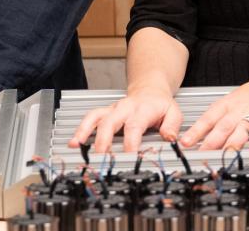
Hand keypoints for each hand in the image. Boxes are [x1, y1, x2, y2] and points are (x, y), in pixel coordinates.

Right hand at [68, 88, 182, 155]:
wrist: (150, 89)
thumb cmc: (160, 105)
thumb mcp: (174, 112)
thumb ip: (172, 126)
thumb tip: (170, 139)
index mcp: (142, 109)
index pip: (134, 126)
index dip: (130, 143)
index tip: (129, 157)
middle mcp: (124, 108)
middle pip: (110, 122)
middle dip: (104, 141)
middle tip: (101, 158)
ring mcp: (112, 110)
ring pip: (96, 117)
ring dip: (85, 132)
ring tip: (78, 146)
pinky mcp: (105, 112)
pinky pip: (90, 118)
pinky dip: (80, 130)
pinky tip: (74, 142)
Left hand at [179, 67, 248, 151]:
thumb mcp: (232, 101)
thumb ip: (218, 118)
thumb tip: (201, 137)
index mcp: (226, 104)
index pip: (208, 119)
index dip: (196, 132)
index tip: (185, 143)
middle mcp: (239, 110)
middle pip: (222, 128)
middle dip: (210, 143)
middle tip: (201, 156)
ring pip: (241, 131)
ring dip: (231, 144)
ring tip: (223, 156)